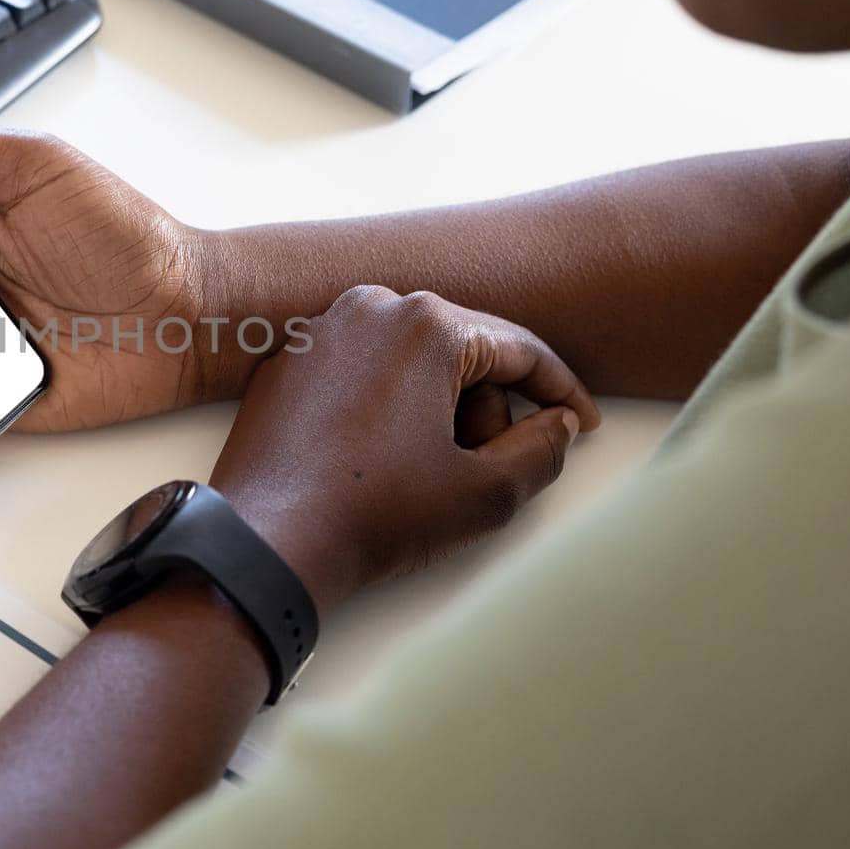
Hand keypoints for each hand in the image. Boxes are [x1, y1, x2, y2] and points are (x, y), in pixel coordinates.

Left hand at [210, 286, 602, 612]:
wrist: (266, 540)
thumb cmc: (373, 515)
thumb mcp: (486, 493)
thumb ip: (542, 450)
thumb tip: (558, 425)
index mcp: (424, 323)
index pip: (519, 348)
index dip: (561, 391)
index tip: (582, 423)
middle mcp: (367, 308)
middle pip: (462, 353)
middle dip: (486, 409)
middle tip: (482, 469)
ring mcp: (317, 333)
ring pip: (408, 362)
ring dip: (435, 410)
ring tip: (422, 471)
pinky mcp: (284, 365)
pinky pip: (358, 374)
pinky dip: (383, 410)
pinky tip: (377, 462)